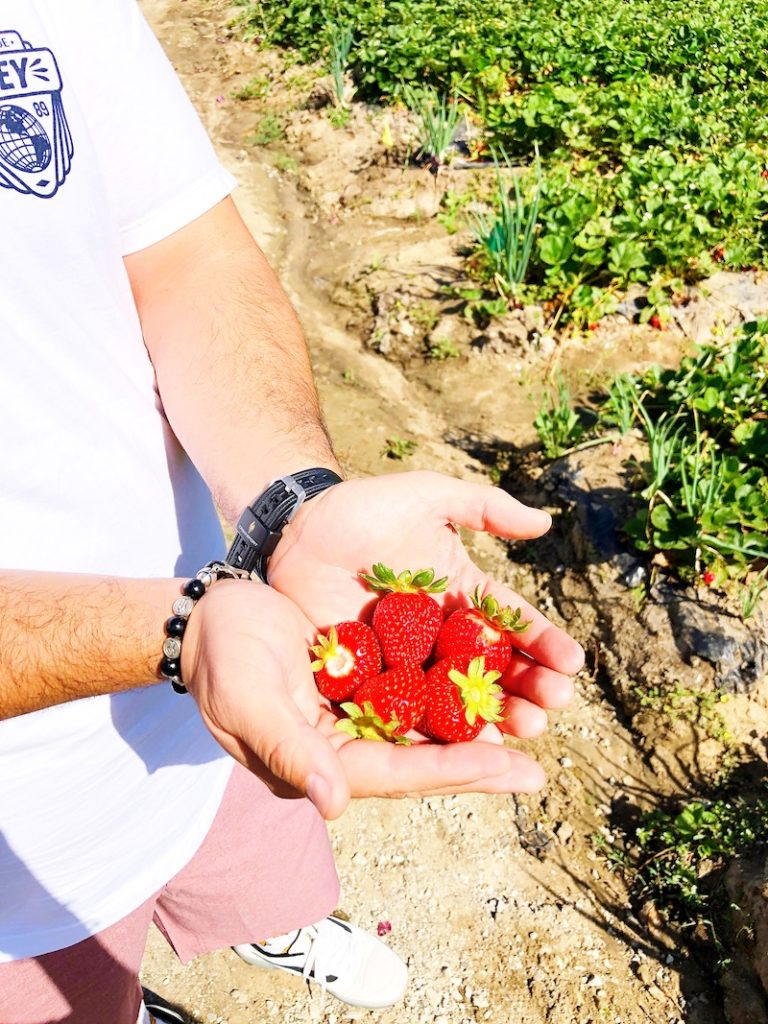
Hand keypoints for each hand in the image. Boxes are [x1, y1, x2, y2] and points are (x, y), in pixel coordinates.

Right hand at [181, 577, 552, 817]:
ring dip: (472, 733)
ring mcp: (353, 717)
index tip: (510, 769)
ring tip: (523, 732)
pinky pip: (411, 694)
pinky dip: (448, 692)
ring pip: (423, 730)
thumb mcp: (248, 702)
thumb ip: (290, 751)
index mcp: (320, 764)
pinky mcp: (360, 684)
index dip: (454, 771)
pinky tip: (485, 684)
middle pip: (421, 760)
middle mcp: (343, 749)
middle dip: (478, 765)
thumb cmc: (221, 660)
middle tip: (534, 771)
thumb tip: (333, 805)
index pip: (397, 773)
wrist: (211, 617)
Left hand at [268, 471, 582, 738]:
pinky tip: (458, 747)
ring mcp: (408, 662)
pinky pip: (403, 708)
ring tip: (523, 728)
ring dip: (492, 715)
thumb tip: (544, 523)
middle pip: (494, 668)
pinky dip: (431, 729)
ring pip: (457, 696)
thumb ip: (483, 507)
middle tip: (554, 703)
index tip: (572, 662)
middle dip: (529, 687)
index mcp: (463, 596)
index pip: (512, 622)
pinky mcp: (369, 681)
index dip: (543, 642)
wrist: (298, 528)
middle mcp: (443, 635)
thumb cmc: (363, 509)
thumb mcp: (428, 496)